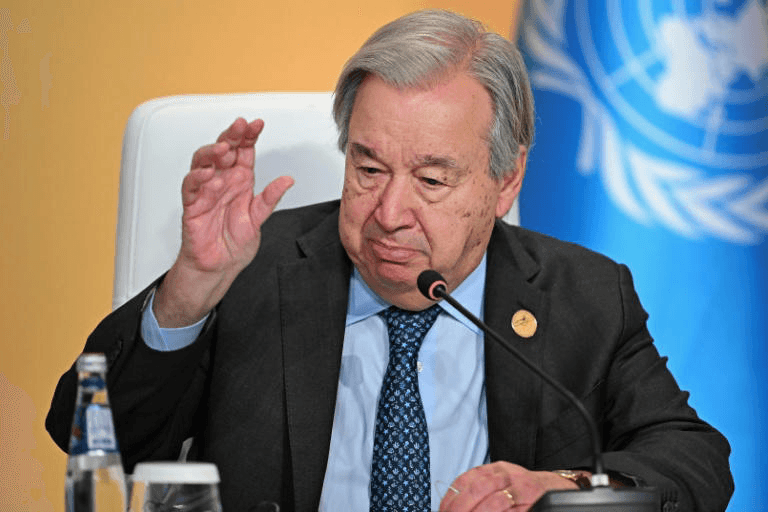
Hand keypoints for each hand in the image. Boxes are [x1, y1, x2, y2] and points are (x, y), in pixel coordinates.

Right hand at [154, 118, 292, 326]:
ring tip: (224, 149)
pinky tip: (209, 175)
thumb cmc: (234, 243)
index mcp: (240, 181)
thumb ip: (271, 198)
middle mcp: (223, 182)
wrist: (218, 267)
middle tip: (240, 127)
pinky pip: (191, 187)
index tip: (257, 124)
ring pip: (203, 162)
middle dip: (231, 136)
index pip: (244, 152)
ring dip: (212, 152)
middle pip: (223, 151)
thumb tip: (287, 180)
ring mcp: (206, 192)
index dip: (249, 136)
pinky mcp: (192, 206)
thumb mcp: (259, 218)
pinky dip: (198, 178)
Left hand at [438, 462, 579, 511]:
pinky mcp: (533, 499)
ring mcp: (520, 487)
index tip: (444, 511)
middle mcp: (506, 475)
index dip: (452, 498)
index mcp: (493, 469)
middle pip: (477, 489)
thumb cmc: (522, 488)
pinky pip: (512, 510)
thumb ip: (478, 489)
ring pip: (494, 501)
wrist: (554, 487)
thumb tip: (453, 505)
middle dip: (462, 508)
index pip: (465, 480)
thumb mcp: (498, 481)